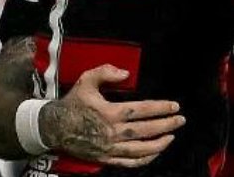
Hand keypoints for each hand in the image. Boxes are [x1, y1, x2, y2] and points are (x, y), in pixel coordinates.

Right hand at [40, 65, 185, 166]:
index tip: (174, 106)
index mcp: (110, 113)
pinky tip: (154, 152)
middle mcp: (112, 132)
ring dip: (159, 143)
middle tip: (180, 120)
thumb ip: (106, 72)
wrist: (53, 127)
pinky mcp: (106, 158)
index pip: (142, 110)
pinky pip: (129, 162)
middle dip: (166, 125)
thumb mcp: (86, 80)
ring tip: (171, 136)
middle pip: (146, 130)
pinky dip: (145, 159)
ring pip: (141, 149)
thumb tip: (126, 73)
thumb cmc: (72, 104)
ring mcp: (110, 148)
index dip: (161, 108)